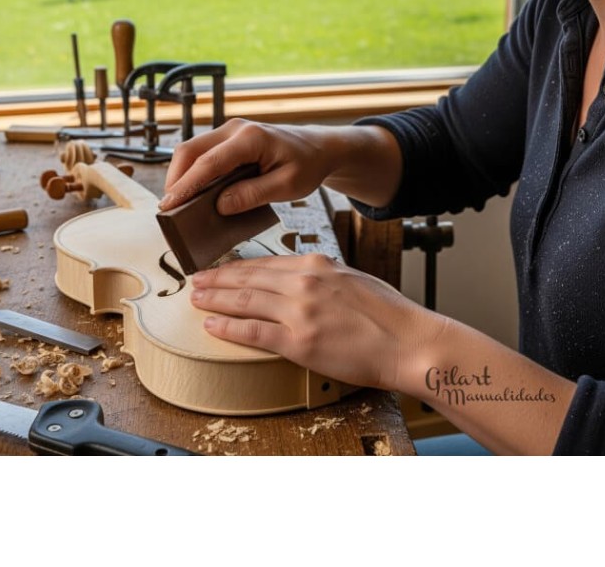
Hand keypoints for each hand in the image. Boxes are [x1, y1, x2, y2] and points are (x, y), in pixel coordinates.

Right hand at [160, 118, 334, 212]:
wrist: (318, 148)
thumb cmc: (307, 165)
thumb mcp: (288, 186)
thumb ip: (253, 195)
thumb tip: (220, 205)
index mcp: (251, 138)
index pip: (209, 162)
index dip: (186, 185)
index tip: (170, 206)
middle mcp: (235, 129)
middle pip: (190, 150)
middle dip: (175, 179)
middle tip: (168, 209)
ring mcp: (230, 131)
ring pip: (192, 150)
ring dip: (181, 175)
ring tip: (177, 204)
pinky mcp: (228, 139)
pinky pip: (202, 153)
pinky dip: (192, 172)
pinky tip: (192, 193)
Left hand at [190, 253, 448, 390]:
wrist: (408, 341)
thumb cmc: (389, 315)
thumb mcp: (352, 279)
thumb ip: (323, 278)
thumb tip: (301, 280)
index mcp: (318, 264)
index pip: (267, 263)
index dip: (238, 267)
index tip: (221, 269)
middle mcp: (304, 282)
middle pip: (249, 278)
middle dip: (218, 280)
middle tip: (196, 281)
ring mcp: (300, 311)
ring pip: (245, 301)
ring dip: (216, 300)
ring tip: (196, 299)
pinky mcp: (299, 341)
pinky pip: (253, 332)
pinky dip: (228, 328)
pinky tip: (212, 326)